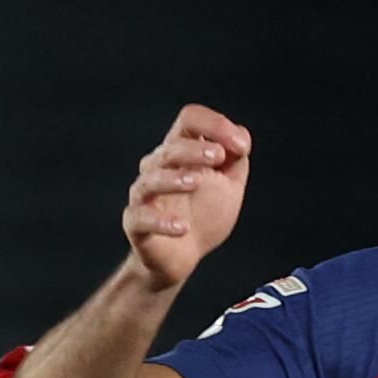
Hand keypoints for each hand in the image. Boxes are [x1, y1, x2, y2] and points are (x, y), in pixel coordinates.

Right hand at [121, 105, 250, 291]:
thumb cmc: (205, 215)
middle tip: (219, 157)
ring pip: (151, 179)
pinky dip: (160, 221)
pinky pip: (141, 217)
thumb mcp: (229, 185)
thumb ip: (236, 160)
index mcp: (181, 152)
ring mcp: (144, 195)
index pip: (189, 120)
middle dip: (195, 149)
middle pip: (171, 147)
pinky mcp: (135, 223)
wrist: (185, 258)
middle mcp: (158, 167)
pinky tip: (181, 227)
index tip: (241, 146)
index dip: (214, 124)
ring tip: (197, 182)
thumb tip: (240, 135)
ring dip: (174, 178)